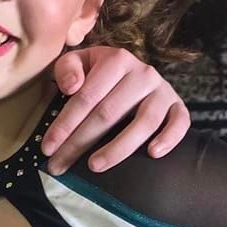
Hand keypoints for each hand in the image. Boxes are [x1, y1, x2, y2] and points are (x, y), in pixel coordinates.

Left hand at [42, 45, 189, 174]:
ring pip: (144, 122)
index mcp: (116, 60)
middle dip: (80, 143)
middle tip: (60, 166)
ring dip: (119, 148)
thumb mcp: (80, 62)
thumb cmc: (101, 74)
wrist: (137, 74)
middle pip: (109, 113)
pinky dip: (169, 138)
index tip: (48, 149)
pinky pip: (179, 122)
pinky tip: (153, 154)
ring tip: (95, 166)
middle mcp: (142, 73)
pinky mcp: (177, 105)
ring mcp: (162, 90)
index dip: (65, 124)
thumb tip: (71, 86)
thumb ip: (67, 68)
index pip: (86, 97)